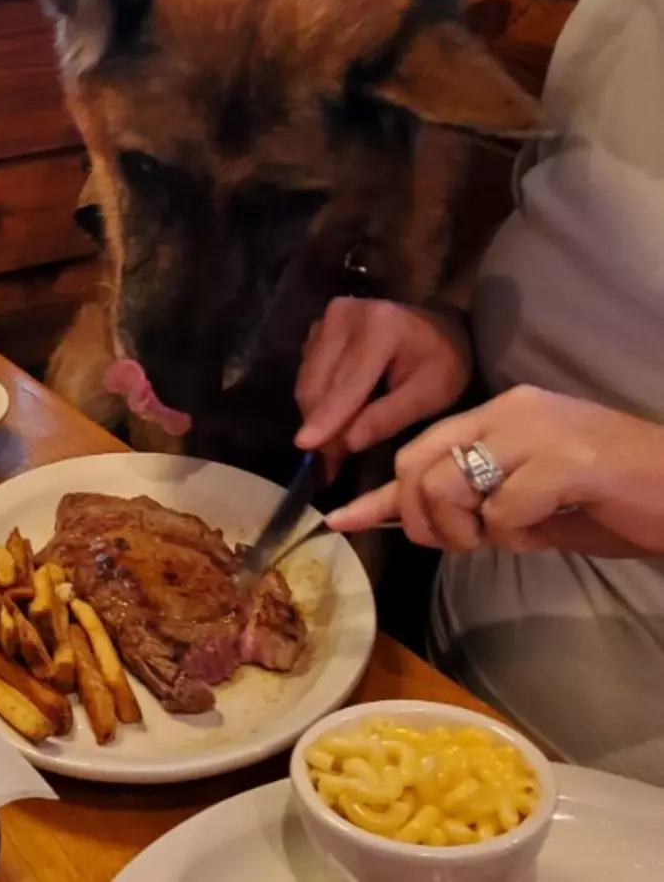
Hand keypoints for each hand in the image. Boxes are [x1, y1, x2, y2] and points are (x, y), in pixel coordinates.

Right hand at [295, 299, 472, 470]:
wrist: (438, 323)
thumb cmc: (443, 359)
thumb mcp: (432, 392)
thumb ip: (390, 416)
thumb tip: (349, 442)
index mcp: (380, 328)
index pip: (347, 384)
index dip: (327, 417)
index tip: (305, 446)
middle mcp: (344, 317)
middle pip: (319, 384)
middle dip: (322, 426)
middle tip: (331, 462)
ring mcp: (326, 320)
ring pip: (307, 382)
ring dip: (316, 416)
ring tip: (333, 443)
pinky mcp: (317, 329)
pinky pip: (306, 374)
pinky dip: (316, 400)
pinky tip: (332, 416)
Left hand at [327, 385, 663, 555]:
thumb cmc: (613, 499)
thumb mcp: (531, 502)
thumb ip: (480, 504)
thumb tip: (427, 522)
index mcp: (499, 413)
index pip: (419, 450)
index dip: (377, 494)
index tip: (339, 520)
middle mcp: (509, 411)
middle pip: (417, 468)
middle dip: (424, 520)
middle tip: (464, 542)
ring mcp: (535, 430)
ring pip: (448, 487)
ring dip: (469, 531)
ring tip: (515, 533)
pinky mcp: (563, 460)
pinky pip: (502, 512)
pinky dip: (517, 537)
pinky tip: (551, 527)